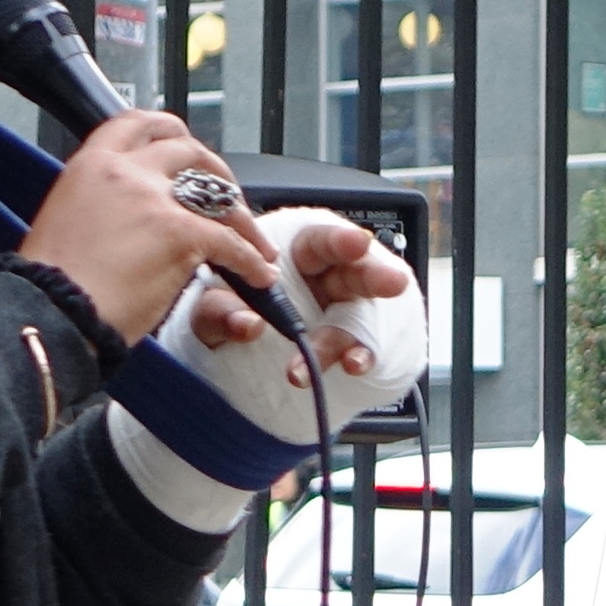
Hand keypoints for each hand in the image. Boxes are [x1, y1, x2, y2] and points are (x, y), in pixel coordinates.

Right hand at [11, 109, 292, 344]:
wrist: (51, 312)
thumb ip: (102, 202)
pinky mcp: (179, 233)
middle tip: (231, 202)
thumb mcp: (67, 220)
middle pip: (188, 151)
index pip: (137, 124)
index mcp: (92, 164)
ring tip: (255, 247)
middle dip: (219, 175)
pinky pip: (230, 242)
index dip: (170, 133)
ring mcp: (153, 199)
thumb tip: (129, 213)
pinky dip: (250, 261)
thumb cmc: (54, 283)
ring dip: (243, 222)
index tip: (189, 149)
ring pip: (217, 195)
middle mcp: (124, 171)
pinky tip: (256, 276)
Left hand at [169, 213, 413, 377]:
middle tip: (393, 282)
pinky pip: (361, 351)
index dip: (342, 240)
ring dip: (356, 336)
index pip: (321, 240)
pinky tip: (353, 366)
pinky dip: (360, 359)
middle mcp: (326, 281)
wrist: (230, 362)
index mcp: (295, 255)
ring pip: (360, 319)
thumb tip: (247, 324)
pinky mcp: (346, 349)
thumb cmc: (227, 318)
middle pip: (358, 272)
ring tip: (349, 358)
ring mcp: (340, 316)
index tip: (357, 242)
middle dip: (377, 276)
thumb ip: (220, 313)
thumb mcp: (212, 312)